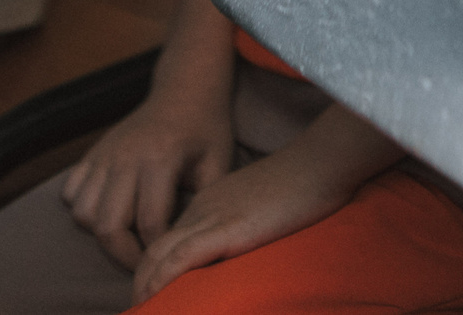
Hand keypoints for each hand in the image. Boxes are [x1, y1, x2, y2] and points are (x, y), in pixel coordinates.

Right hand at [61, 91, 234, 269]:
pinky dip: (84, 209)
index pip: (150, 221)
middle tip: (142, 262)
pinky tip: (109, 209)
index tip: (168, 257)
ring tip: (127, 235)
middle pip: (108, 225)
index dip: (157, 247)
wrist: (185, 90)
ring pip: (83, 213)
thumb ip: (203, 203)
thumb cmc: (206, 129)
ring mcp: (104, 155)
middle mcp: (126, 157)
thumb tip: (187, 242)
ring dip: (102, 232)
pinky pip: (71, 193)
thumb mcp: (218, 162)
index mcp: (161, 159)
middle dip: (124, 254)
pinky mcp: (91, 154)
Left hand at [127, 140, 364, 302]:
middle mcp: (203, 208)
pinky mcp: (228, 229)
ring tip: (143, 310)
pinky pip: (182, 257)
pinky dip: (163, 279)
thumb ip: (246, 225)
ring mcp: (213, 217)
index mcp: (210, 202)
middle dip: (142, 283)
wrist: (321, 161)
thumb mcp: (264, 205)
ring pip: (160, 255)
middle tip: (141, 309)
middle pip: (155, 250)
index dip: (155, 270)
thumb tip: (242, 251)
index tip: (153, 296)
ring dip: (146, 287)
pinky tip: (155, 296)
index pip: (169, 240)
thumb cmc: (305, 183)